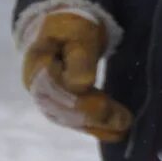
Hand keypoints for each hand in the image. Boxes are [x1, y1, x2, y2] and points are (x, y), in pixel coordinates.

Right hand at [19, 4, 134, 140]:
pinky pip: (74, 120)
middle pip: (64, 108)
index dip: (82, 101)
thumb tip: (81, 85)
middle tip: (125, 121)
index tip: (106, 105)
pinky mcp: (57, 104)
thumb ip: (79, 57)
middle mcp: (37, 86)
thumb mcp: (77, 33)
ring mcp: (45, 98)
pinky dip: (94, 128)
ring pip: (69, 118)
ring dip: (96, 126)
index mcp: (38, 65)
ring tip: (124, 128)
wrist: (59, 28)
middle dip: (94, 117)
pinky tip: (114, 133)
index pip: (59, 90)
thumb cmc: (71, 27)